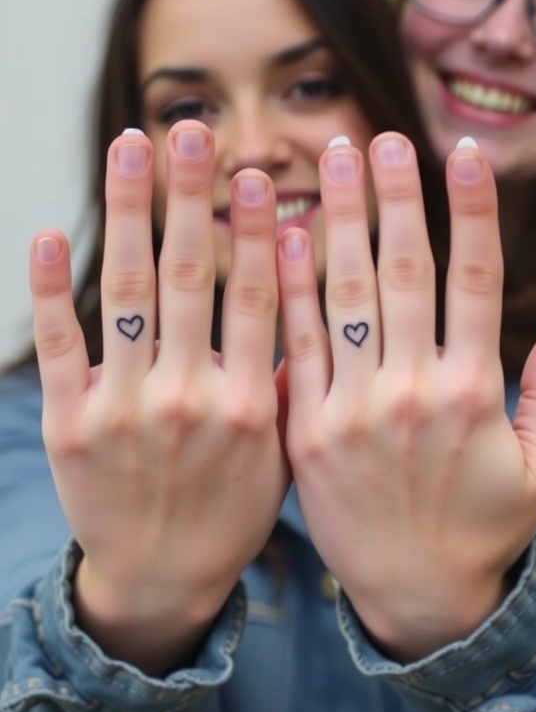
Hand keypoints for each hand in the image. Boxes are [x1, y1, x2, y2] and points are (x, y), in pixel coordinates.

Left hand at [30, 121, 288, 672]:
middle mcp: (187, 400)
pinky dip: (52, 290)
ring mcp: (123, 409)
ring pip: (127, 294)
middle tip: (193, 131)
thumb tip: (309, 313)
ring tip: (131, 148)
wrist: (160, 580)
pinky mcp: (71, 424)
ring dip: (128, 215)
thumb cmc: (229, 518)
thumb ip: (289, 386)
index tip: (260, 174)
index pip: (257, 299)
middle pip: (190, 278)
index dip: (257, 231)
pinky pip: (60, 346)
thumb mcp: (282, 461)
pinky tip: (50, 234)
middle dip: (192, 197)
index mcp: (248, 406)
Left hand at [278, 133, 535, 659]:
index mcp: (476, 391)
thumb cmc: (482, 531)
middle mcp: (415, 390)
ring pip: (345, 297)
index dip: (472, 211)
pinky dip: (289, 289)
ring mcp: (355, 410)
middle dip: (393, 197)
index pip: (477, 280)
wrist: (415, 598)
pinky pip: (295, 348)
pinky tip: (281, 237)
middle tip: (378, 138)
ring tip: (329, 161)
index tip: (461, 155)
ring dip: (340, 222)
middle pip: (404, 272)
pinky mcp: (307, 433)